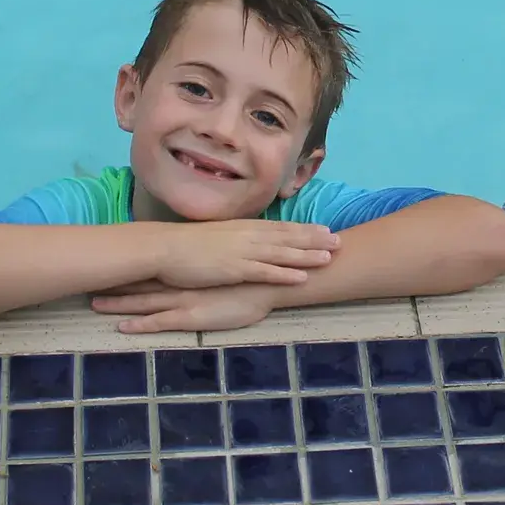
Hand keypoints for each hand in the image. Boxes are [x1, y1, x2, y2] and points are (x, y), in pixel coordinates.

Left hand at [91, 282, 279, 334]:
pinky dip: (139, 324)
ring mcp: (182, 300)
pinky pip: (159, 322)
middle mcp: (179, 282)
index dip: (127, 267)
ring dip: (118, 302)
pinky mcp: (190, 317)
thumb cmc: (249, 275)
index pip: (149, 267)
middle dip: (113, 283)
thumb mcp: (223, 265)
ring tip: (94, 303)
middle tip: (88, 281)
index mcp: (186, 270)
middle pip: (139, 282)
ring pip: (143, 301)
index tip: (106, 264)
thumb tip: (195, 261)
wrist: (266, 283)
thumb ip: (206, 266)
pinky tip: (121, 326)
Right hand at [156, 220, 337, 289]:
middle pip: (288, 237)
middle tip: (339, 240)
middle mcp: (247, 236)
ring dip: (307, 255)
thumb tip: (248, 240)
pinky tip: (302, 278)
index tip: (325, 229)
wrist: (164, 248)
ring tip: (330, 258)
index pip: (280, 227)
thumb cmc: (186, 245)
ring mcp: (242, 252)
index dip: (305, 229)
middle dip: (315, 239)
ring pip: (282, 253)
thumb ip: (236, 238)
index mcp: (243, 227)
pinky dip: (284, 274)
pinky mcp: (234, 269)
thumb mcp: (217, 237)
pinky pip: (264, 272)